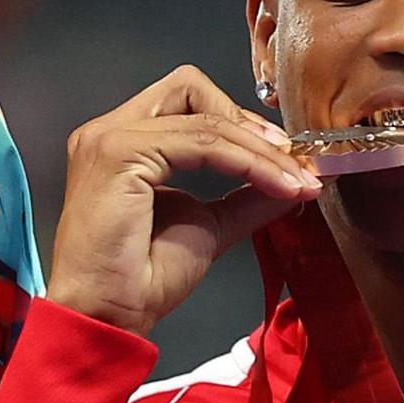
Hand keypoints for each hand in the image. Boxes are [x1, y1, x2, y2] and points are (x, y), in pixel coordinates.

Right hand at [44, 65, 320, 336]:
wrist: (110, 315)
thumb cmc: (142, 279)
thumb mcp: (209, 225)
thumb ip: (245, 196)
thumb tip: (293, 182)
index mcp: (124, 143)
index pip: (188, 103)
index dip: (239, 121)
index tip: (285, 156)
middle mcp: (110, 131)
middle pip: (189, 87)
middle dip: (243, 119)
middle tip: (287, 158)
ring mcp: (110, 138)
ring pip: (204, 119)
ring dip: (258, 150)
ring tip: (294, 180)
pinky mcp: (119, 153)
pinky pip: (201, 143)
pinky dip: (246, 161)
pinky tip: (273, 185)